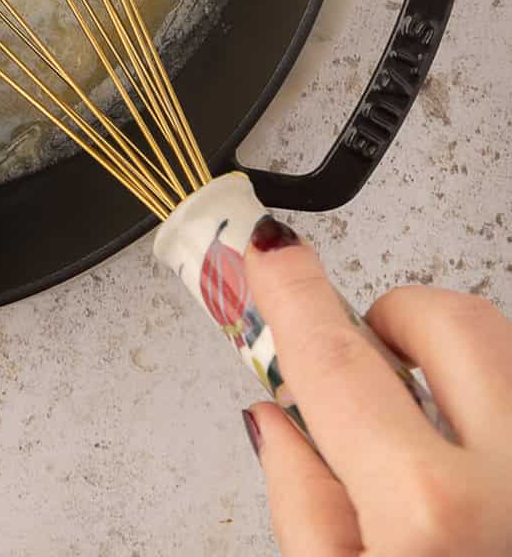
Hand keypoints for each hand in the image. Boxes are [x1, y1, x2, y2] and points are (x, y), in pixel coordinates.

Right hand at [245, 223, 511, 554]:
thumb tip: (282, 424)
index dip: (295, 291)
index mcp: (429, 511)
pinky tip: (475, 465)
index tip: (272, 249)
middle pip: (452, 324)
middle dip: (398, 319)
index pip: (338, 361)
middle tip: (367, 358)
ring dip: (455, 370)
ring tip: (429, 437)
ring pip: (504, 353)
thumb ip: (305, 508)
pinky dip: (492, 409)